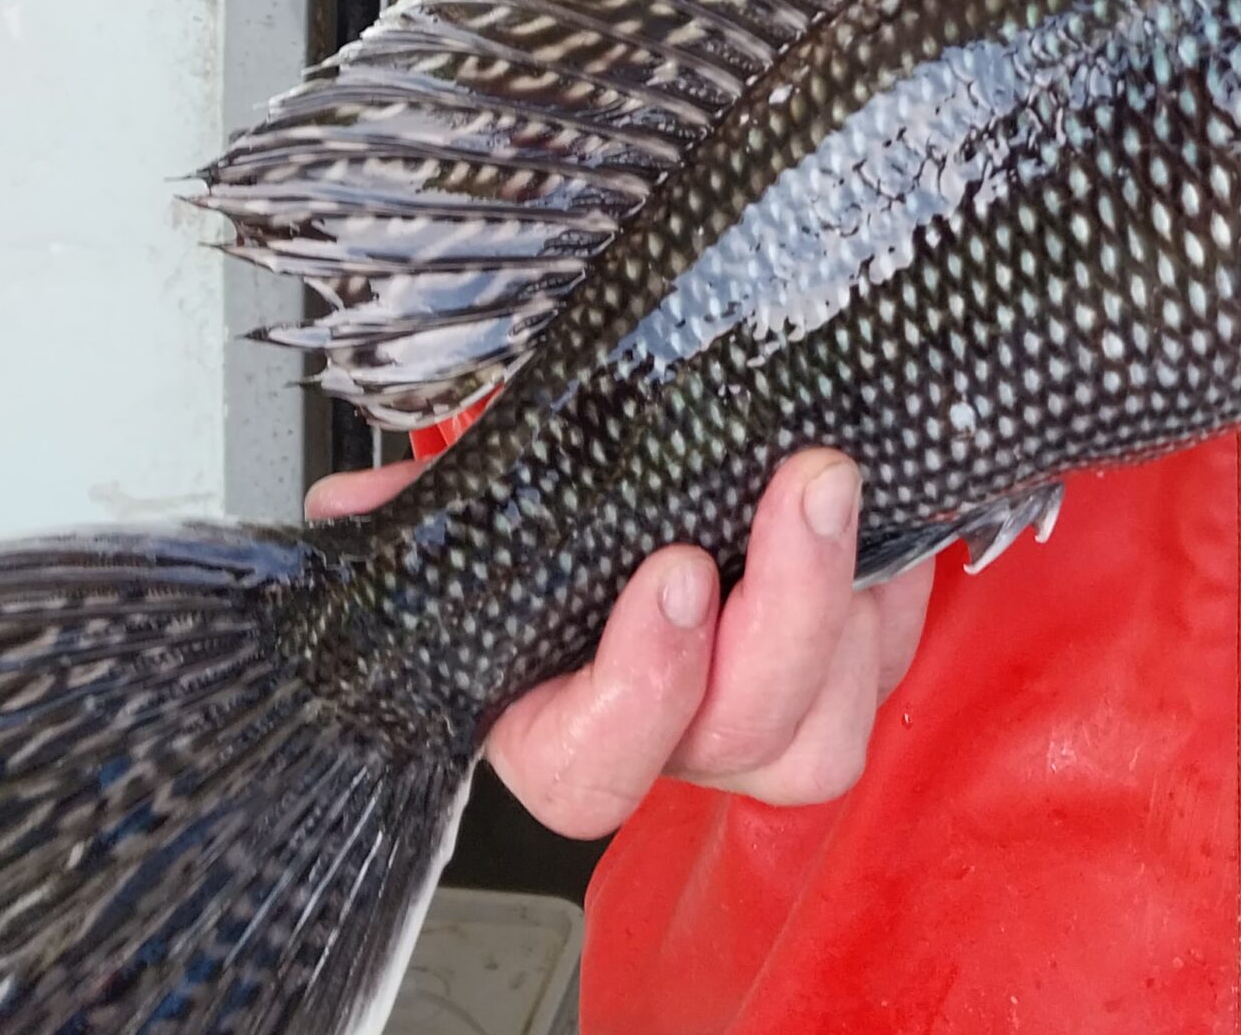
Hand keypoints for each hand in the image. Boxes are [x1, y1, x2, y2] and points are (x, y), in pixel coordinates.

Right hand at [306, 446, 933, 835]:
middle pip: (742, 740)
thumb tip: (345, 515)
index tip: (673, 575)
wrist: (677, 469)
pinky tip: (881, 502)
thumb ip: (437, 504)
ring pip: (829, 728)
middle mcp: (679, 732)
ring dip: (844, 603)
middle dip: (785, 616)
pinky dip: (895, 580)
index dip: (640, 691)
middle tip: (801, 487)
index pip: (591, 770)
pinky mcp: (854, 661)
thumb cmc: (579, 500)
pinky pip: (895, 653)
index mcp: (569, 713)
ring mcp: (771, 706)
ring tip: (834, 484)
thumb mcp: (507, 489)